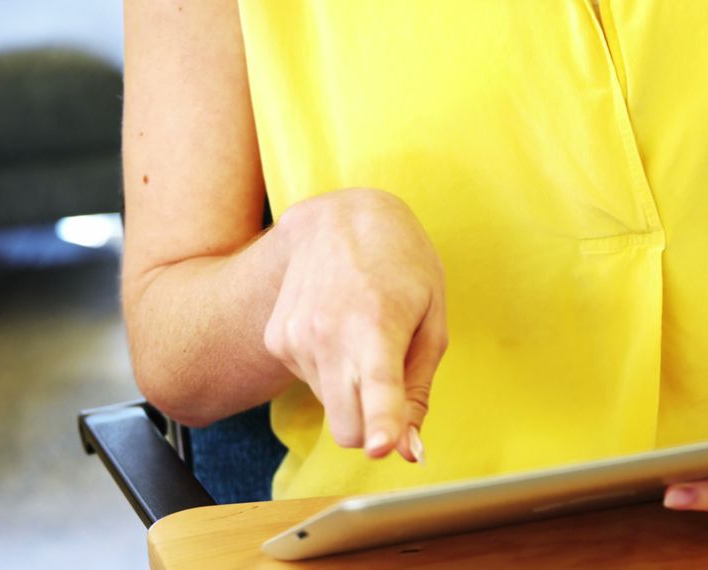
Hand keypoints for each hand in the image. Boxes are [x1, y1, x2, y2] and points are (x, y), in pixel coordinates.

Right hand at [263, 188, 446, 462]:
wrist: (339, 217)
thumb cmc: (401, 267)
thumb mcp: (431, 321)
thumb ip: (418, 390)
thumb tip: (409, 452)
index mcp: (376, 324)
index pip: (378, 387)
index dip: (382, 424)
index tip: (383, 448)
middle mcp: (327, 333)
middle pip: (348, 429)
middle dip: (372, 427)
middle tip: (391, 385)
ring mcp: (294, 338)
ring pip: (332, 408)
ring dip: (352, 387)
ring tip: (362, 332)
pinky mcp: (276, 340)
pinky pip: (314, 383)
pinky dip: (331, 368)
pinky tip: (338, 326)